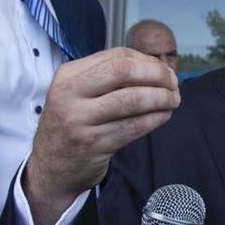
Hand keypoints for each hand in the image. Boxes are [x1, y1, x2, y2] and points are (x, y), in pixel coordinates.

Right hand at [23, 47, 179, 224]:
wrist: (51, 168)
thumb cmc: (74, 124)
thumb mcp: (79, 93)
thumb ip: (111, 77)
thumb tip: (159, 68)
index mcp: (69, 75)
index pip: (117, 57)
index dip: (148, 62)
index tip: (165, 72)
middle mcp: (70, 94)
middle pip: (124, 71)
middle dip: (157, 75)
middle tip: (173, 85)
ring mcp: (79, 120)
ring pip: (132, 99)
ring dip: (161, 98)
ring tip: (173, 100)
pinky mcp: (93, 144)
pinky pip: (134, 126)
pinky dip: (155, 118)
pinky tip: (163, 116)